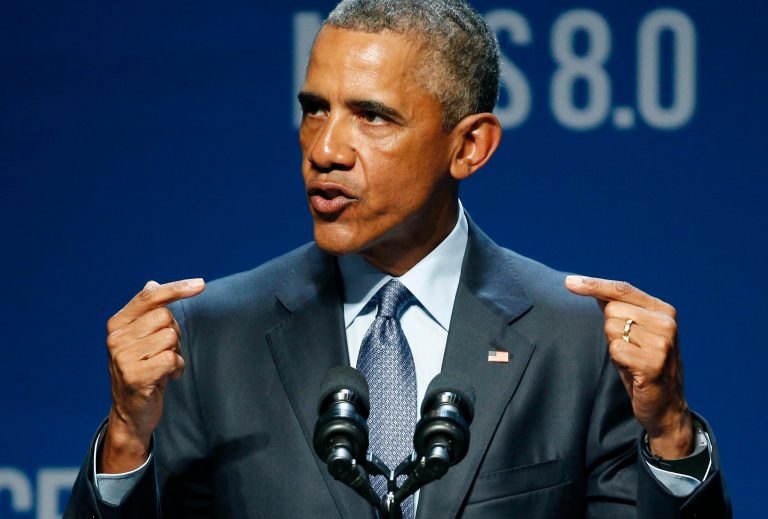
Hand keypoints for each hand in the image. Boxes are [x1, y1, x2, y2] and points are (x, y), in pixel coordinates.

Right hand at [100, 279, 204, 472]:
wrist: (131, 414)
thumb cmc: (143, 370)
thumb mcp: (143, 340)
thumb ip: (147, 313)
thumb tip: (152, 283)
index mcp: (117, 324)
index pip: (149, 297)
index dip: (176, 288)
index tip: (201, 284)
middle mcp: (116, 338)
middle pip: (166, 317)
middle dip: (175, 334)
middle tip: (165, 352)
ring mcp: (123, 358)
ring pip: (170, 337)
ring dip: (176, 353)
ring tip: (164, 367)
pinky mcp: (135, 376)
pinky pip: (172, 358)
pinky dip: (177, 368)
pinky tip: (168, 378)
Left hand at [565, 275, 692, 458]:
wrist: (666, 406)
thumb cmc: (644, 365)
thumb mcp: (635, 333)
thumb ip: (618, 309)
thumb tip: (590, 286)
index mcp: (663, 310)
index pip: (622, 289)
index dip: (594, 284)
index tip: (569, 282)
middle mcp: (666, 322)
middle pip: (612, 309)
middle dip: (611, 329)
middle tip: (629, 348)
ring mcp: (662, 342)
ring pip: (611, 329)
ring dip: (615, 346)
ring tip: (632, 360)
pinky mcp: (653, 363)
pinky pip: (615, 349)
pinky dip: (617, 360)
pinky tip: (633, 370)